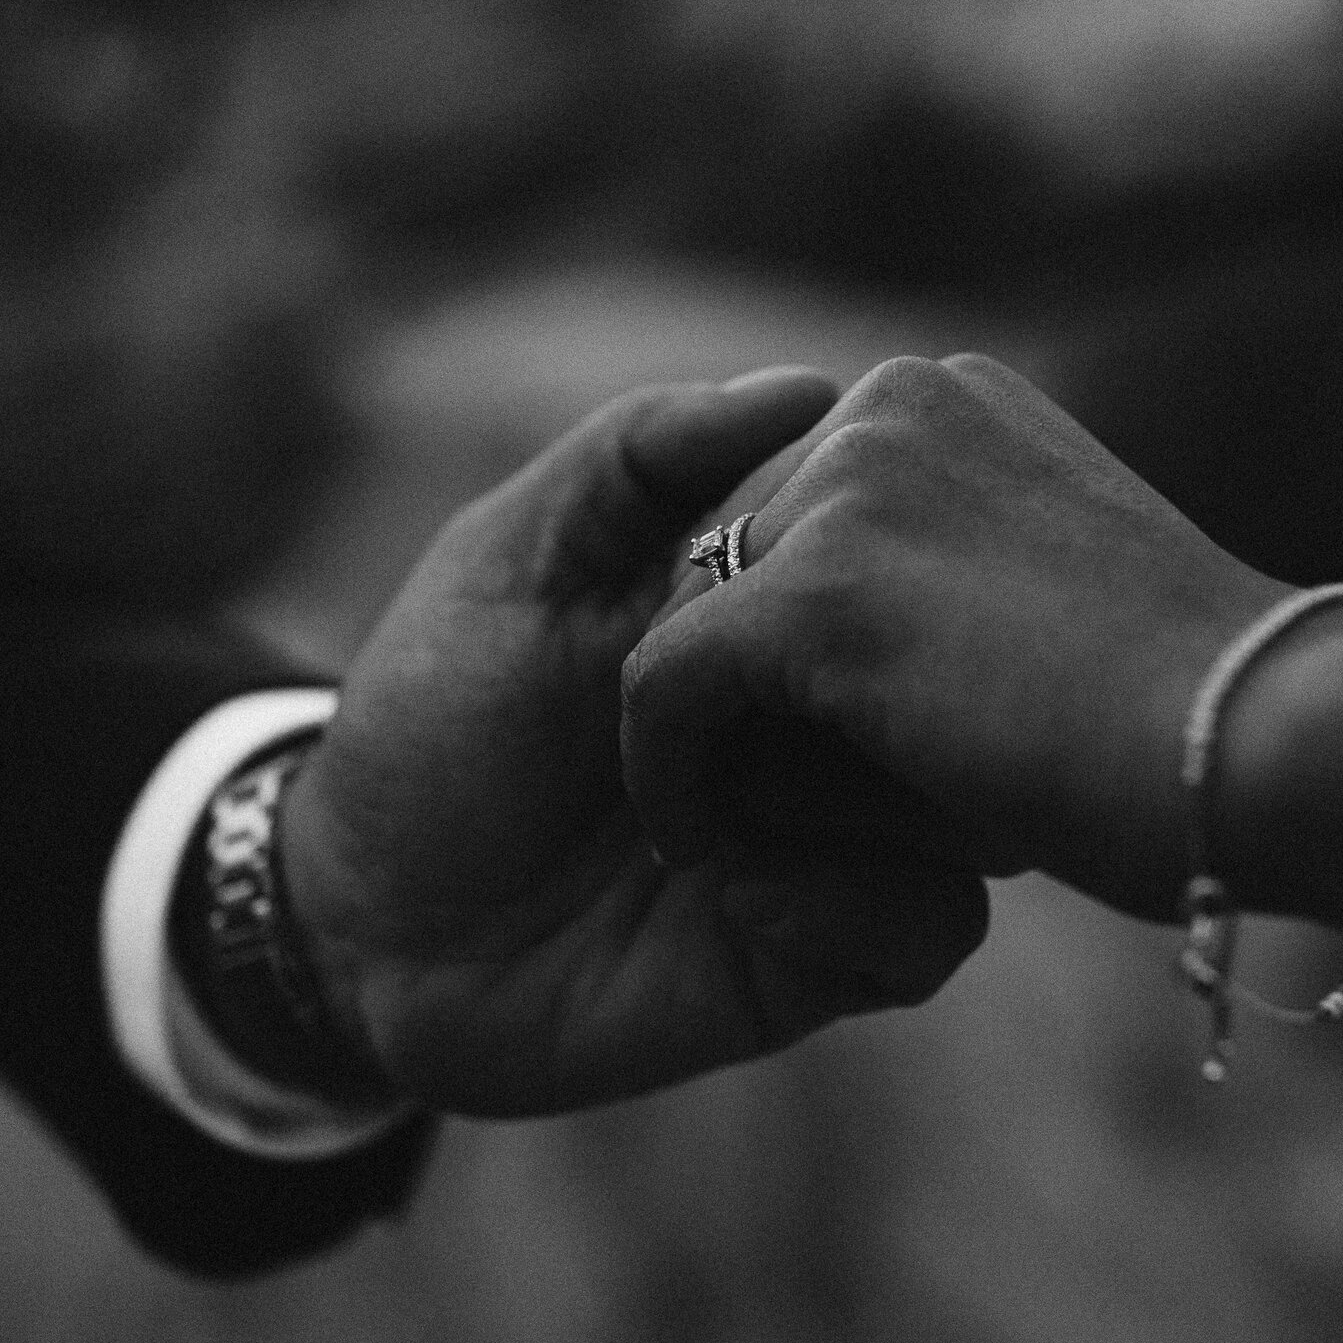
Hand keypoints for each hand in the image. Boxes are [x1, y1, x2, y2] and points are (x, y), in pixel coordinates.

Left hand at [281, 370, 988, 1116]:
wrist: (369, 927)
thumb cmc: (433, 721)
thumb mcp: (514, 555)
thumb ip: (638, 456)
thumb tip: (813, 385)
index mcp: (770, 615)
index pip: (898, 553)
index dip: (865, 552)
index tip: (793, 569)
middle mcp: (824, 722)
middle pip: (958, 679)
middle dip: (876, 685)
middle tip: (763, 711)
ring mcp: (835, 842)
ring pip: (973, 804)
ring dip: (855, 797)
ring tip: (733, 804)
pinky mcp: (823, 956)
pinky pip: (931, 925)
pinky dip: (842, 900)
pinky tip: (733, 892)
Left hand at [622, 354, 1290, 919]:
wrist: (1279, 749)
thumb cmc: (1193, 712)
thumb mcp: (1043, 596)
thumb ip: (938, 569)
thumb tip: (839, 639)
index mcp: (944, 399)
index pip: (783, 509)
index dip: (779, 644)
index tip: (801, 749)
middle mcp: (886, 406)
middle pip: (723, 555)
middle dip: (736, 687)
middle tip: (763, 799)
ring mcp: (849, 485)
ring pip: (692, 620)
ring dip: (710, 733)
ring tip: (742, 826)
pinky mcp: (814, 589)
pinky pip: (667, 685)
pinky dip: (666, 773)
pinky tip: (710, 847)